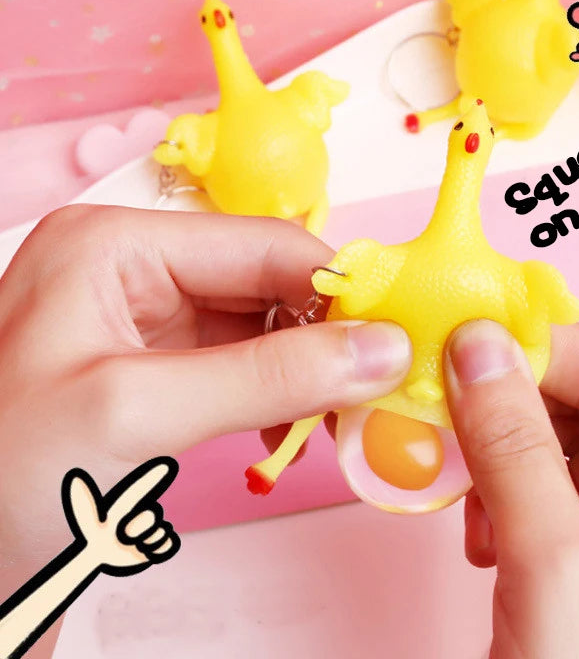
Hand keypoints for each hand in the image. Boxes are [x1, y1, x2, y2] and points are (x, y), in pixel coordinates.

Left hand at [0, 206, 411, 565]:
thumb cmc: (2, 474)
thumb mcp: (135, 415)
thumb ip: (267, 376)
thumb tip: (380, 349)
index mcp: (115, 244)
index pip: (261, 245)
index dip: (336, 286)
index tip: (398, 332)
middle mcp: (133, 267)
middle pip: (266, 282)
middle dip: (324, 333)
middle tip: (378, 384)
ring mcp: (144, 317)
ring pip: (261, 325)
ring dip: (306, 368)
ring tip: (339, 416)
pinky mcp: (155, 365)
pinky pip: (241, 362)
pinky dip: (278, 392)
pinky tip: (295, 427)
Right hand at [444, 320, 578, 658]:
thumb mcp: (556, 569)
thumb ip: (514, 447)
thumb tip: (480, 349)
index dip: (542, 349)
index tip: (467, 340)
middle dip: (514, 404)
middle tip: (449, 403)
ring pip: (561, 450)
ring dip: (502, 454)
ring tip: (464, 482)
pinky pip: (547, 496)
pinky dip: (504, 497)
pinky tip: (481, 529)